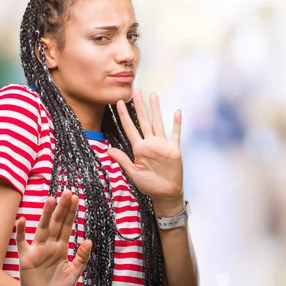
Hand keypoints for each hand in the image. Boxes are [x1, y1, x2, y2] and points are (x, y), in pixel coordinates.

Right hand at [17, 189, 92, 285]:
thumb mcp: (74, 272)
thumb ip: (81, 257)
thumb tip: (90, 240)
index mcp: (61, 248)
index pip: (67, 226)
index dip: (71, 212)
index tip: (75, 198)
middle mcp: (49, 246)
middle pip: (56, 223)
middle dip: (62, 208)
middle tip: (67, 191)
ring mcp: (37, 251)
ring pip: (42, 228)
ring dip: (46, 214)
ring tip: (51, 199)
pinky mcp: (26, 259)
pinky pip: (22, 243)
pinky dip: (21, 232)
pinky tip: (23, 220)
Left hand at [107, 89, 183, 214]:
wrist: (166, 194)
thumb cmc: (149, 185)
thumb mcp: (133, 173)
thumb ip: (123, 160)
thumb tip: (108, 150)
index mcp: (139, 148)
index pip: (130, 128)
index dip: (124, 116)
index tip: (118, 103)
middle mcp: (150, 143)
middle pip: (144, 120)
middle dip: (139, 106)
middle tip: (135, 91)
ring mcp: (162, 145)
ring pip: (158, 123)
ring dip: (156, 109)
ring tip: (153, 95)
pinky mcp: (173, 150)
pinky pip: (175, 134)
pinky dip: (176, 123)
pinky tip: (177, 112)